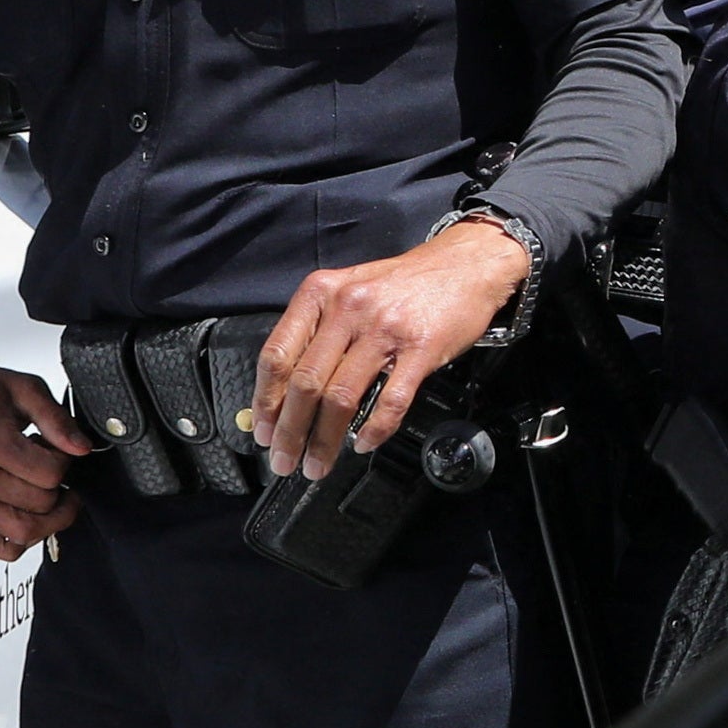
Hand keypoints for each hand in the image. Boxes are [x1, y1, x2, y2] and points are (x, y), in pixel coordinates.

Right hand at [0, 341, 85, 559]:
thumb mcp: (26, 389)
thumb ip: (57, 419)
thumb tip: (82, 449)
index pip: (48, 475)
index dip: (66, 463)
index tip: (60, 450)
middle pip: (38, 505)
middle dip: (59, 489)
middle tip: (55, 470)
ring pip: (18, 534)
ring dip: (47, 522)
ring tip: (52, 500)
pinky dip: (13, 543)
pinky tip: (27, 518)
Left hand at [251, 219, 529, 475]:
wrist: (465, 263)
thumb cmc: (403, 282)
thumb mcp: (349, 289)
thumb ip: (317, 330)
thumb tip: (285, 387)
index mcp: (321, 293)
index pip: (278, 354)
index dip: (265, 400)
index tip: (262, 431)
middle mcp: (348, 309)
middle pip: (306, 382)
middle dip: (289, 431)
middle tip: (283, 461)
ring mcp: (385, 329)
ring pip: (341, 397)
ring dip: (324, 440)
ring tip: (317, 464)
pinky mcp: (421, 348)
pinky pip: (391, 400)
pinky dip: (375, 429)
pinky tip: (364, 444)